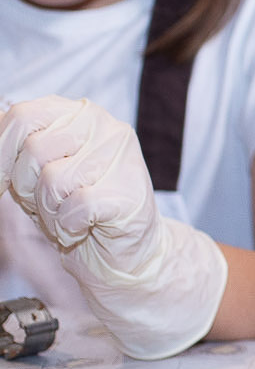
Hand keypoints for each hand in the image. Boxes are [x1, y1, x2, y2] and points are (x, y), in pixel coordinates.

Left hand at [0, 97, 226, 358]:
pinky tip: (84, 228)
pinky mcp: (128, 193)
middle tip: (50, 202)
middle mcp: (105, 128)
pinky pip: (74, 207)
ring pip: (53, 180)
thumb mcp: (34, 175)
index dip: (0, 153)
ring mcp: (122, 158)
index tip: (3, 182)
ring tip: (69, 216)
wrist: (122, 254)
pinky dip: (68, 227)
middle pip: (34, 148)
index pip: (22, 116)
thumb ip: (14, 152)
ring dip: (49, 211)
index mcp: (79, 114)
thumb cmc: (74, 210)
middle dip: (28, 186)